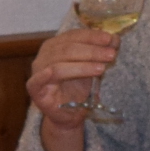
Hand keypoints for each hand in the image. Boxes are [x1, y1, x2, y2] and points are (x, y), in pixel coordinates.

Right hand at [28, 26, 119, 150]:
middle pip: (68, 47)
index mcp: (56, 45)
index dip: (93, 36)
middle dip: (92, 51)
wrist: (69, 115)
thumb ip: (100, 54)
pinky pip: (43, 77)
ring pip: (60, 62)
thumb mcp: (92, 68)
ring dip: (83, 64)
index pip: (74, 35)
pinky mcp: (34, 87)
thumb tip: (115, 39)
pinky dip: (53, 73)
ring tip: (101, 69)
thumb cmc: (78, 90)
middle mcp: (44, 54)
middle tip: (111, 54)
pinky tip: (70, 74)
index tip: (111, 39)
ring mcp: (37, 70)